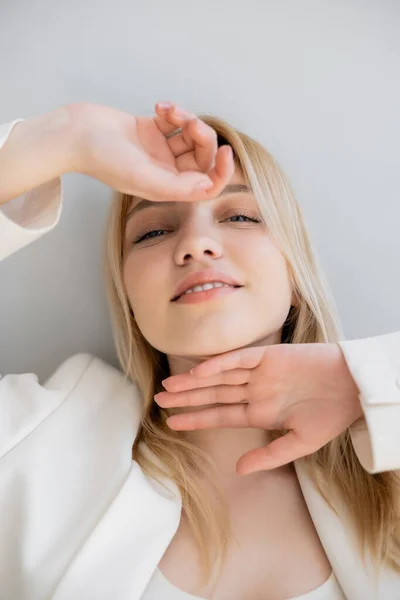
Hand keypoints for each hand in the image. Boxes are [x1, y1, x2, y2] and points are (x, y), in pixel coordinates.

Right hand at [68, 101, 233, 200]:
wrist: (75, 133)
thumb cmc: (102, 158)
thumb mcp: (142, 177)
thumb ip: (176, 187)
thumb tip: (207, 186)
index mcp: (166, 188)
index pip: (206, 186)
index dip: (221, 172)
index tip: (226, 151)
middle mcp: (166, 171)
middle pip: (202, 156)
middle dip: (201, 136)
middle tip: (188, 122)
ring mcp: (159, 150)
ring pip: (191, 136)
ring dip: (187, 119)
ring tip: (170, 111)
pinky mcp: (152, 130)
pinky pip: (175, 121)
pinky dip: (172, 111)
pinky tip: (158, 107)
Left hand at [154, 343, 362, 474]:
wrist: (353, 389)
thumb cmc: (331, 416)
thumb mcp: (299, 443)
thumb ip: (269, 455)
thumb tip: (239, 470)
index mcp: (259, 411)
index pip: (220, 415)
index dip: (195, 418)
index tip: (171, 423)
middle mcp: (254, 391)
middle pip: (213, 394)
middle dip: (187, 397)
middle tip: (159, 399)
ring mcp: (259, 373)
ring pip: (219, 376)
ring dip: (195, 381)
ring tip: (170, 386)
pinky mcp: (269, 355)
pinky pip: (239, 359)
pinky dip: (219, 365)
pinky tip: (199, 373)